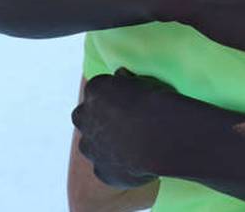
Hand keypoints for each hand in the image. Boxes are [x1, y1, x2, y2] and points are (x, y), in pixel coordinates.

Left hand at [73, 69, 178, 188]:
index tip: (127, 102)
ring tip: (134, 145)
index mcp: (96, 90)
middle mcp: (85, 117)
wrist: (162, 137)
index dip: (111, 97)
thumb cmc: (158, 104)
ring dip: (105, 145)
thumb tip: (120, 74)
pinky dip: (117, 167)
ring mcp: (90, 147)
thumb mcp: (145, 82)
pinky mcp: (101, 171)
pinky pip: (106, 168)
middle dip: (96, 120)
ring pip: (91, 145)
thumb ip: (126, 81)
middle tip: (122, 123)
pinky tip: (138, 164)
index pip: (97, 91)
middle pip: (82, 116)